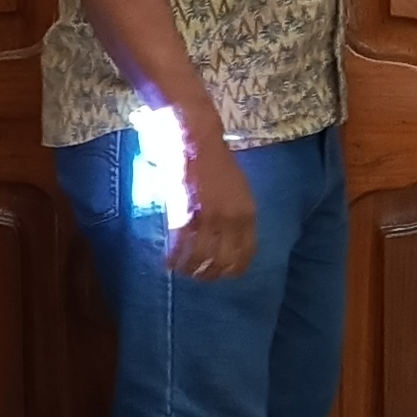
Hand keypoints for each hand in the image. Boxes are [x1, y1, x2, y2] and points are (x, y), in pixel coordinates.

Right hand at [165, 137, 260, 282]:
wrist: (199, 141)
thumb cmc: (218, 162)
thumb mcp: (240, 189)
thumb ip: (239, 213)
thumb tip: (232, 236)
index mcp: (248, 214)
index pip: (246, 254)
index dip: (234, 269)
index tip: (224, 274)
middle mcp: (232, 221)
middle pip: (224, 262)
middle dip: (210, 274)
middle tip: (198, 276)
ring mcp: (209, 219)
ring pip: (201, 259)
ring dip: (190, 269)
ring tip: (182, 271)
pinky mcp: (187, 215)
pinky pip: (180, 247)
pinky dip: (174, 259)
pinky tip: (168, 263)